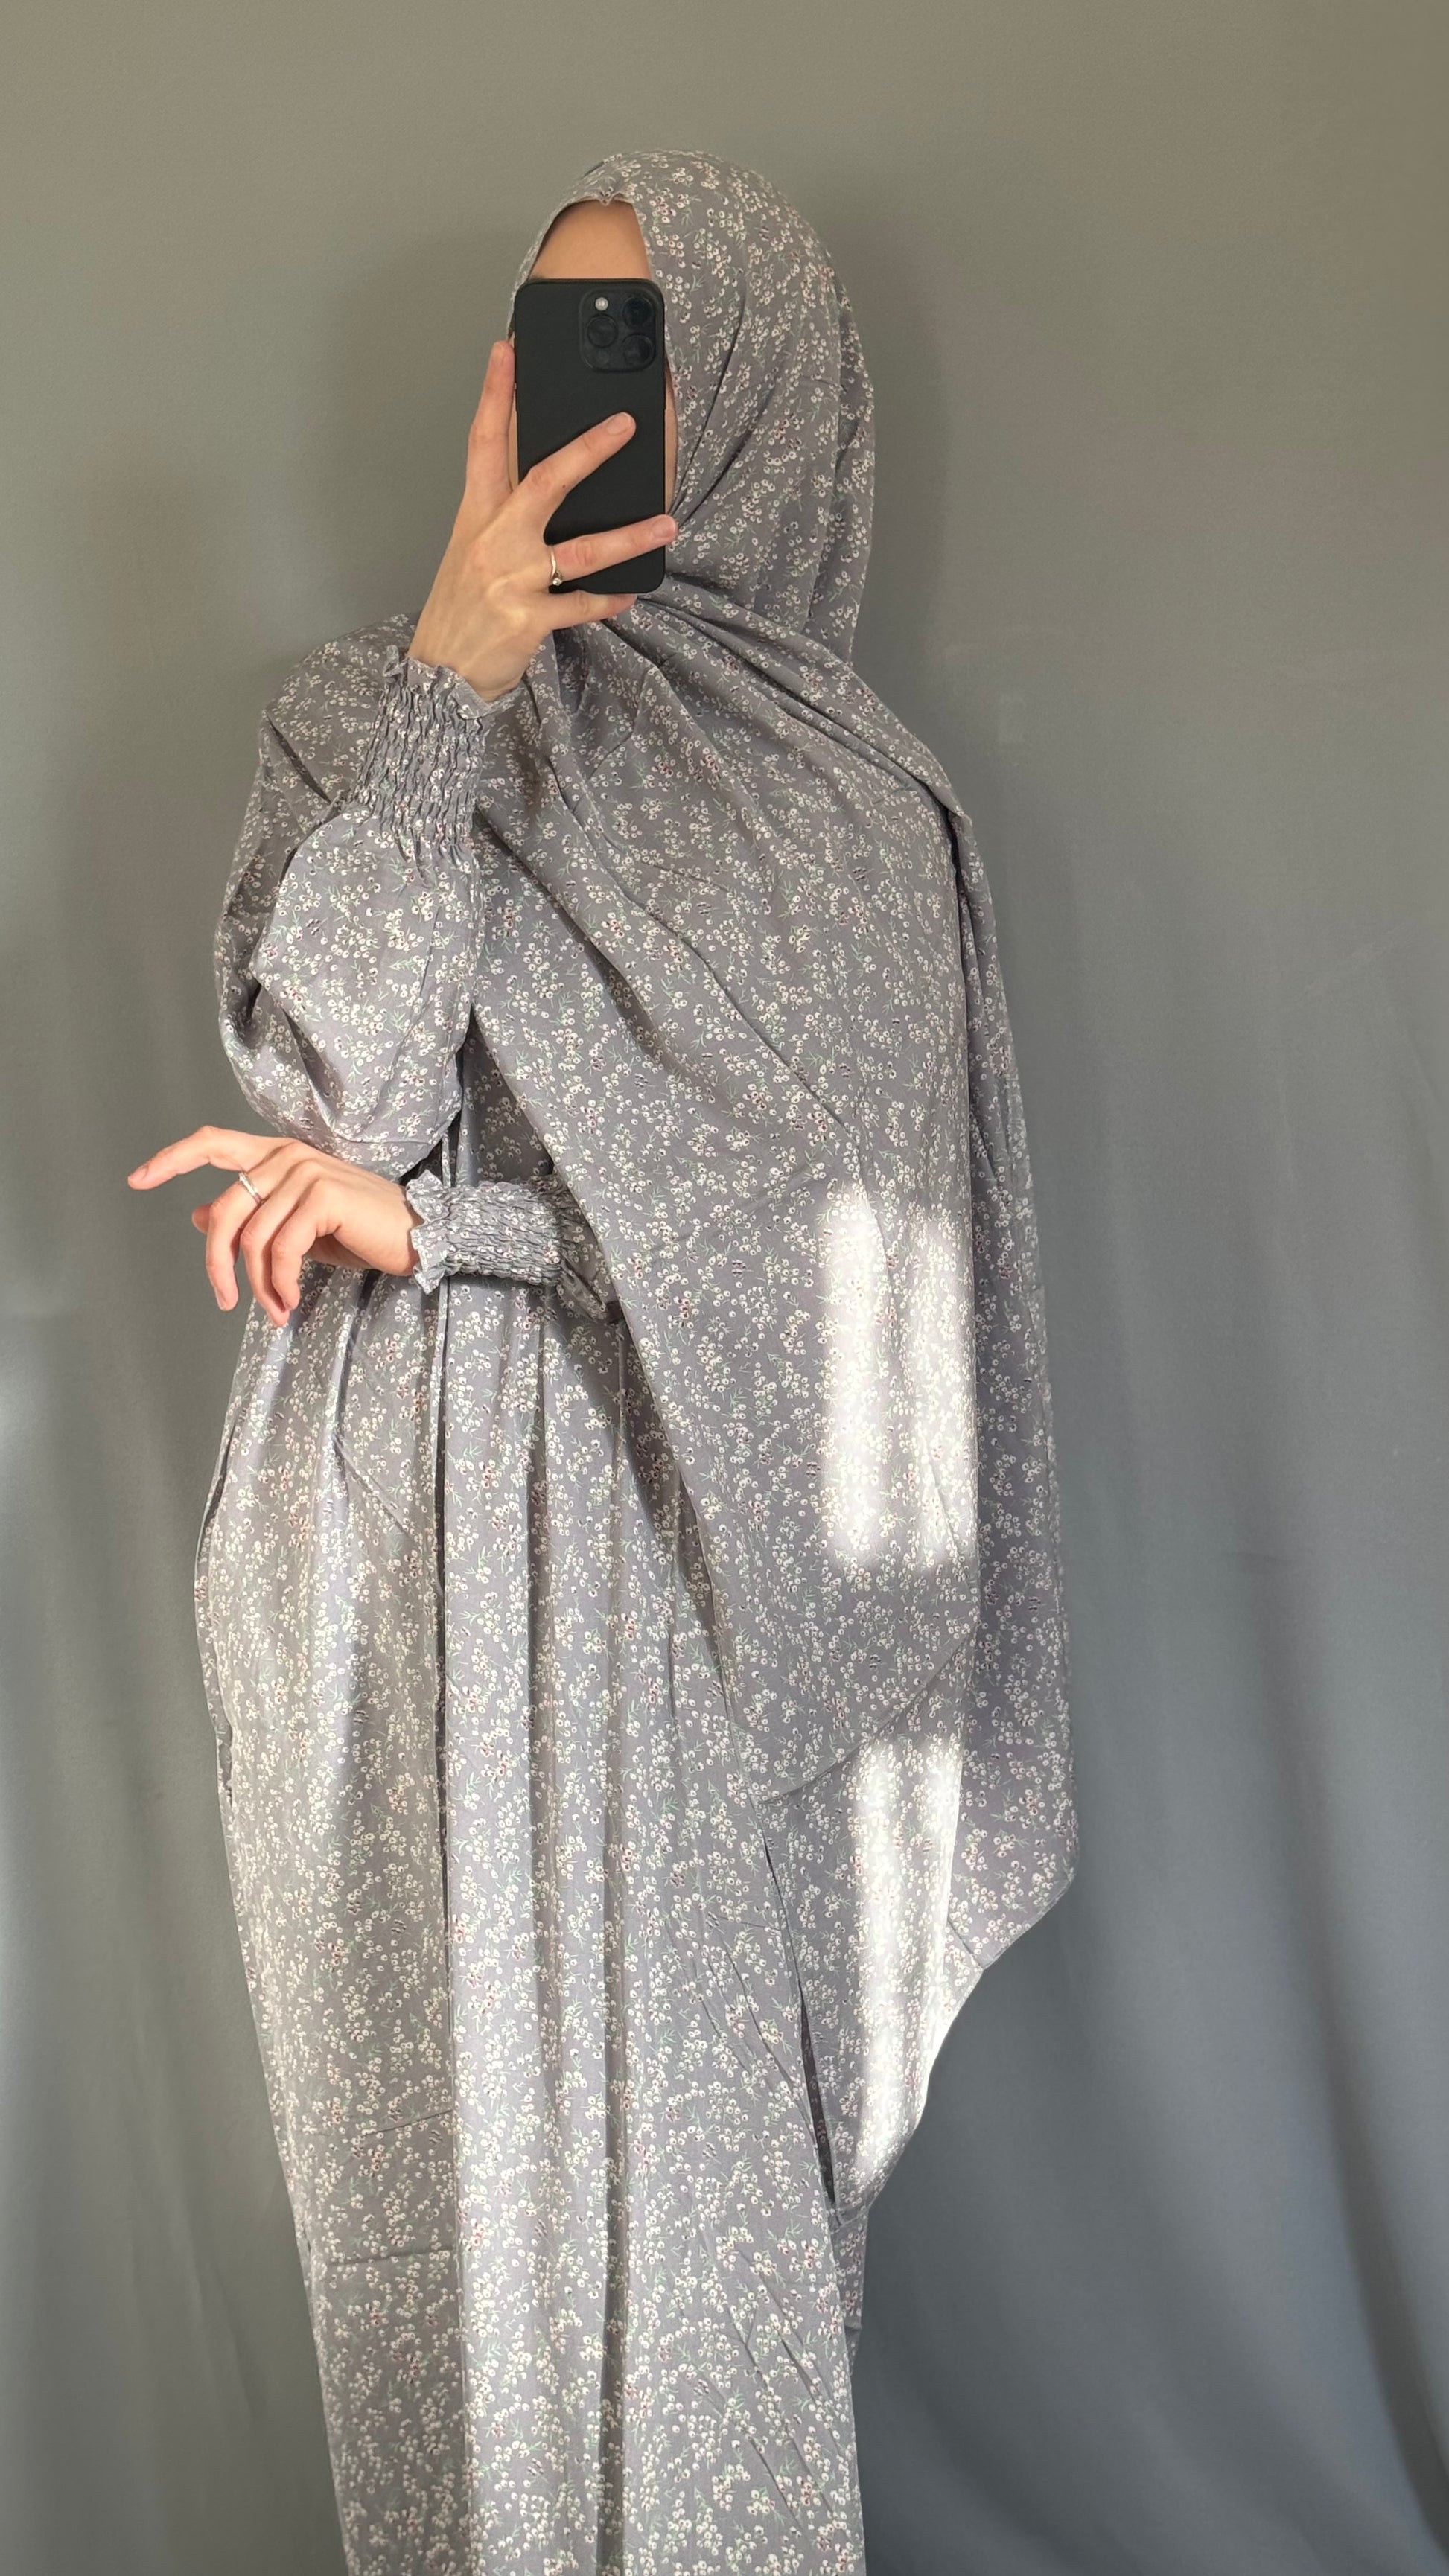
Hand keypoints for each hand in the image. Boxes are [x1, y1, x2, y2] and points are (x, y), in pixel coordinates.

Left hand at [127, 1128, 418, 1325]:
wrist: (415, 1235)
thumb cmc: (357, 1231)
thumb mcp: (294, 1228)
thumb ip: (249, 1218)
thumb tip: (197, 1216)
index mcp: (277, 1155)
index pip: (213, 1143)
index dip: (172, 1159)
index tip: (137, 1179)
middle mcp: (287, 1155)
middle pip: (225, 1209)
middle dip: (218, 1261)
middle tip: (225, 1300)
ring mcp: (305, 1171)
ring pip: (253, 1237)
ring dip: (260, 1285)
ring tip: (276, 1308)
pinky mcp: (322, 1195)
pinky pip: (281, 1249)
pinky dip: (281, 1283)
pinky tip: (290, 1301)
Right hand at [406, 337, 675, 703]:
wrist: (439, 676)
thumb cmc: (459, 611)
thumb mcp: (470, 553)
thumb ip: (503, 517)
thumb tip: (548, 483)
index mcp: (475, 517)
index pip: (483, 442)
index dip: (495, 394)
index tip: (508, 350)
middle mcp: (493, 541)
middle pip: (544, 481)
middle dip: (587, 450)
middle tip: (626, 425)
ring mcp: (511, 580)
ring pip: (580, 549)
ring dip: (629, 535)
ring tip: (665, 524)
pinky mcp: (528, 619)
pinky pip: (582, 605)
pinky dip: (609, 599)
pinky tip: (632, 592)